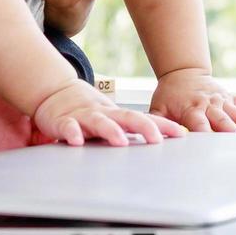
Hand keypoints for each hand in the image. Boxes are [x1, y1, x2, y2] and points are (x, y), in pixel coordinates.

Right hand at [32, 80, 185, 146]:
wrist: (55, 93)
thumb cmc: (87, 110)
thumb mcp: (111, 118)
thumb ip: (130, 128)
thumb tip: (159, 139)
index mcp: (117, 115)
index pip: (144, 118)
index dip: (163, 125)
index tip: (181, 133)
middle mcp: (104, 114)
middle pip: (127, 118)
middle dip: (144, 127)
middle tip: (156, 139)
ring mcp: (84, 117)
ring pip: (100, 122)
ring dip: (111, 131)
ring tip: (121, 142)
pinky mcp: (63, 121)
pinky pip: (68, 127)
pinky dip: (73, 133)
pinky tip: (77, 141)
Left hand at [149, 69, 235, 132]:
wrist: (182, 72)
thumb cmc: (169, 94)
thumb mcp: (158, 108)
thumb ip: (158, 124)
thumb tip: (156, 139)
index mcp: (191, 108)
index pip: (200, 124)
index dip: (205, 135)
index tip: (210, 149)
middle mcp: (209, 104)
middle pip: (223, 121)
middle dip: (231, 135)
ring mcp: (221, 100)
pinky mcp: (230, 97)